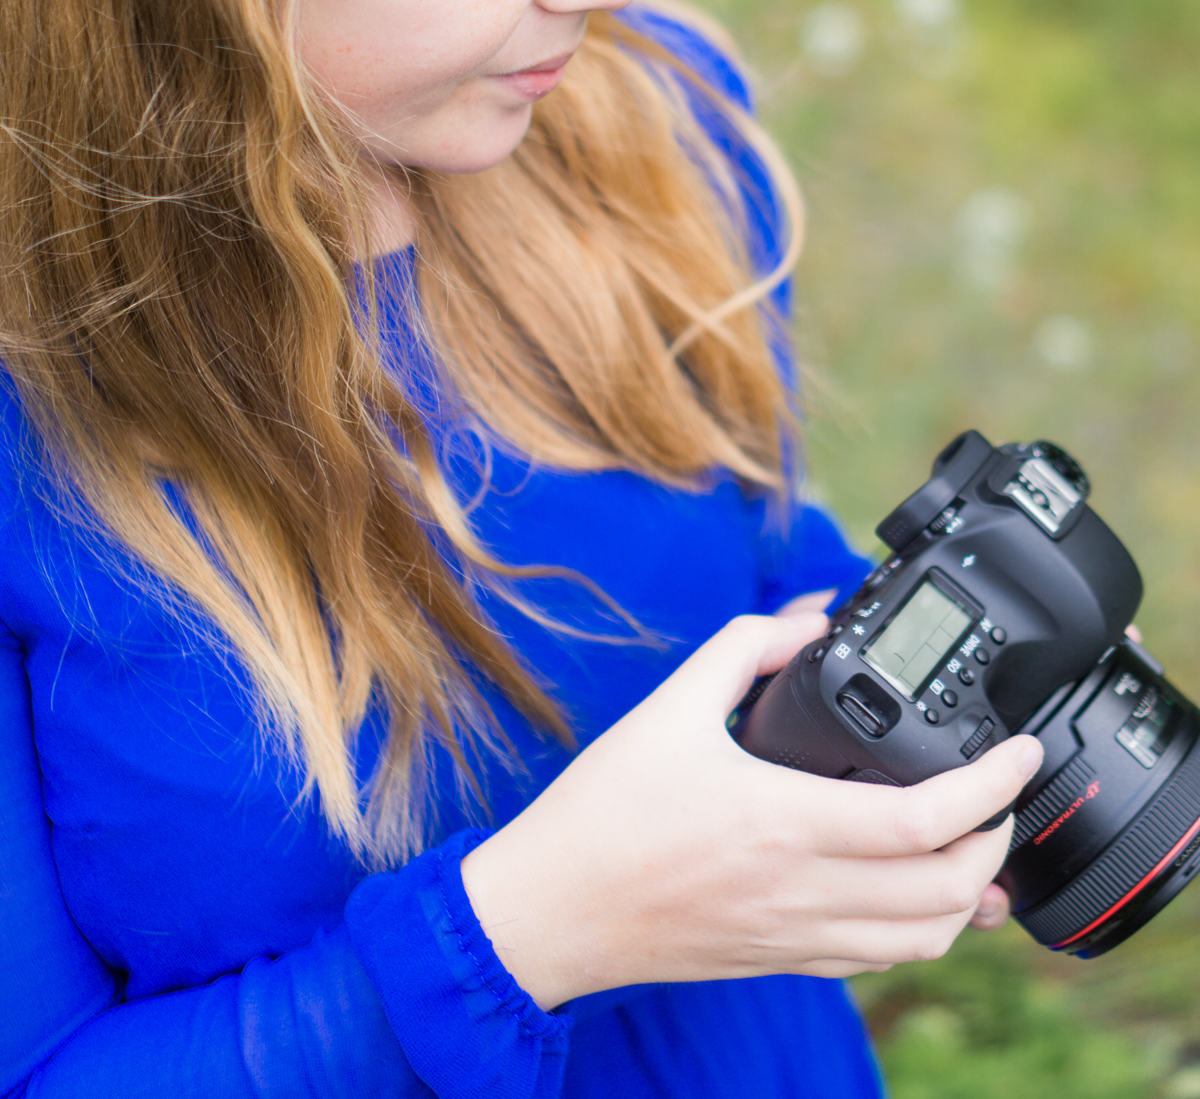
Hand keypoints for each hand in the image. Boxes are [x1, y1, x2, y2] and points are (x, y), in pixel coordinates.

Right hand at [461, 610, 1043, 1008]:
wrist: (551, 909)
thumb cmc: (604, 811)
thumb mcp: (671, 704)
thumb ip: (747, 646)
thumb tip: (812, 614)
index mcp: (781, 820)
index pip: (923, 819)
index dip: (992, 787)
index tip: (1019, 753)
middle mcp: (801, 888)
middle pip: (947, 888)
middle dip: (996, 838)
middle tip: (1000, 791)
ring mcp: (796, 933)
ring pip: (925, 937)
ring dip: (970, 892)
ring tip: (976, 842)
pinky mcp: (782, 958)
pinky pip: (881, 961)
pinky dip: (924, 929)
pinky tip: (922, 892)